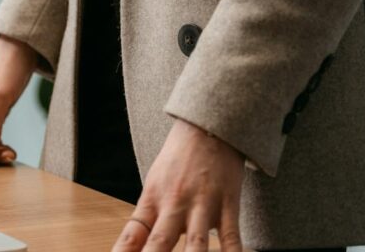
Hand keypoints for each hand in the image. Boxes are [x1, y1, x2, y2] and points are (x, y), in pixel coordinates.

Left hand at [114, 119, 245, 251]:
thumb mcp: (154, 184)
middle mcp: (174, 204)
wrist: (208, 126)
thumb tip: (133, 248)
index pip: (132, 235)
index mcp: (152, 200)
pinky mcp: (228, 203)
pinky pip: (232, 236)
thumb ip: (148, 218)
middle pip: (159, 243)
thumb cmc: (179, 158)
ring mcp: (202, 204)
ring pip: (196, 244)